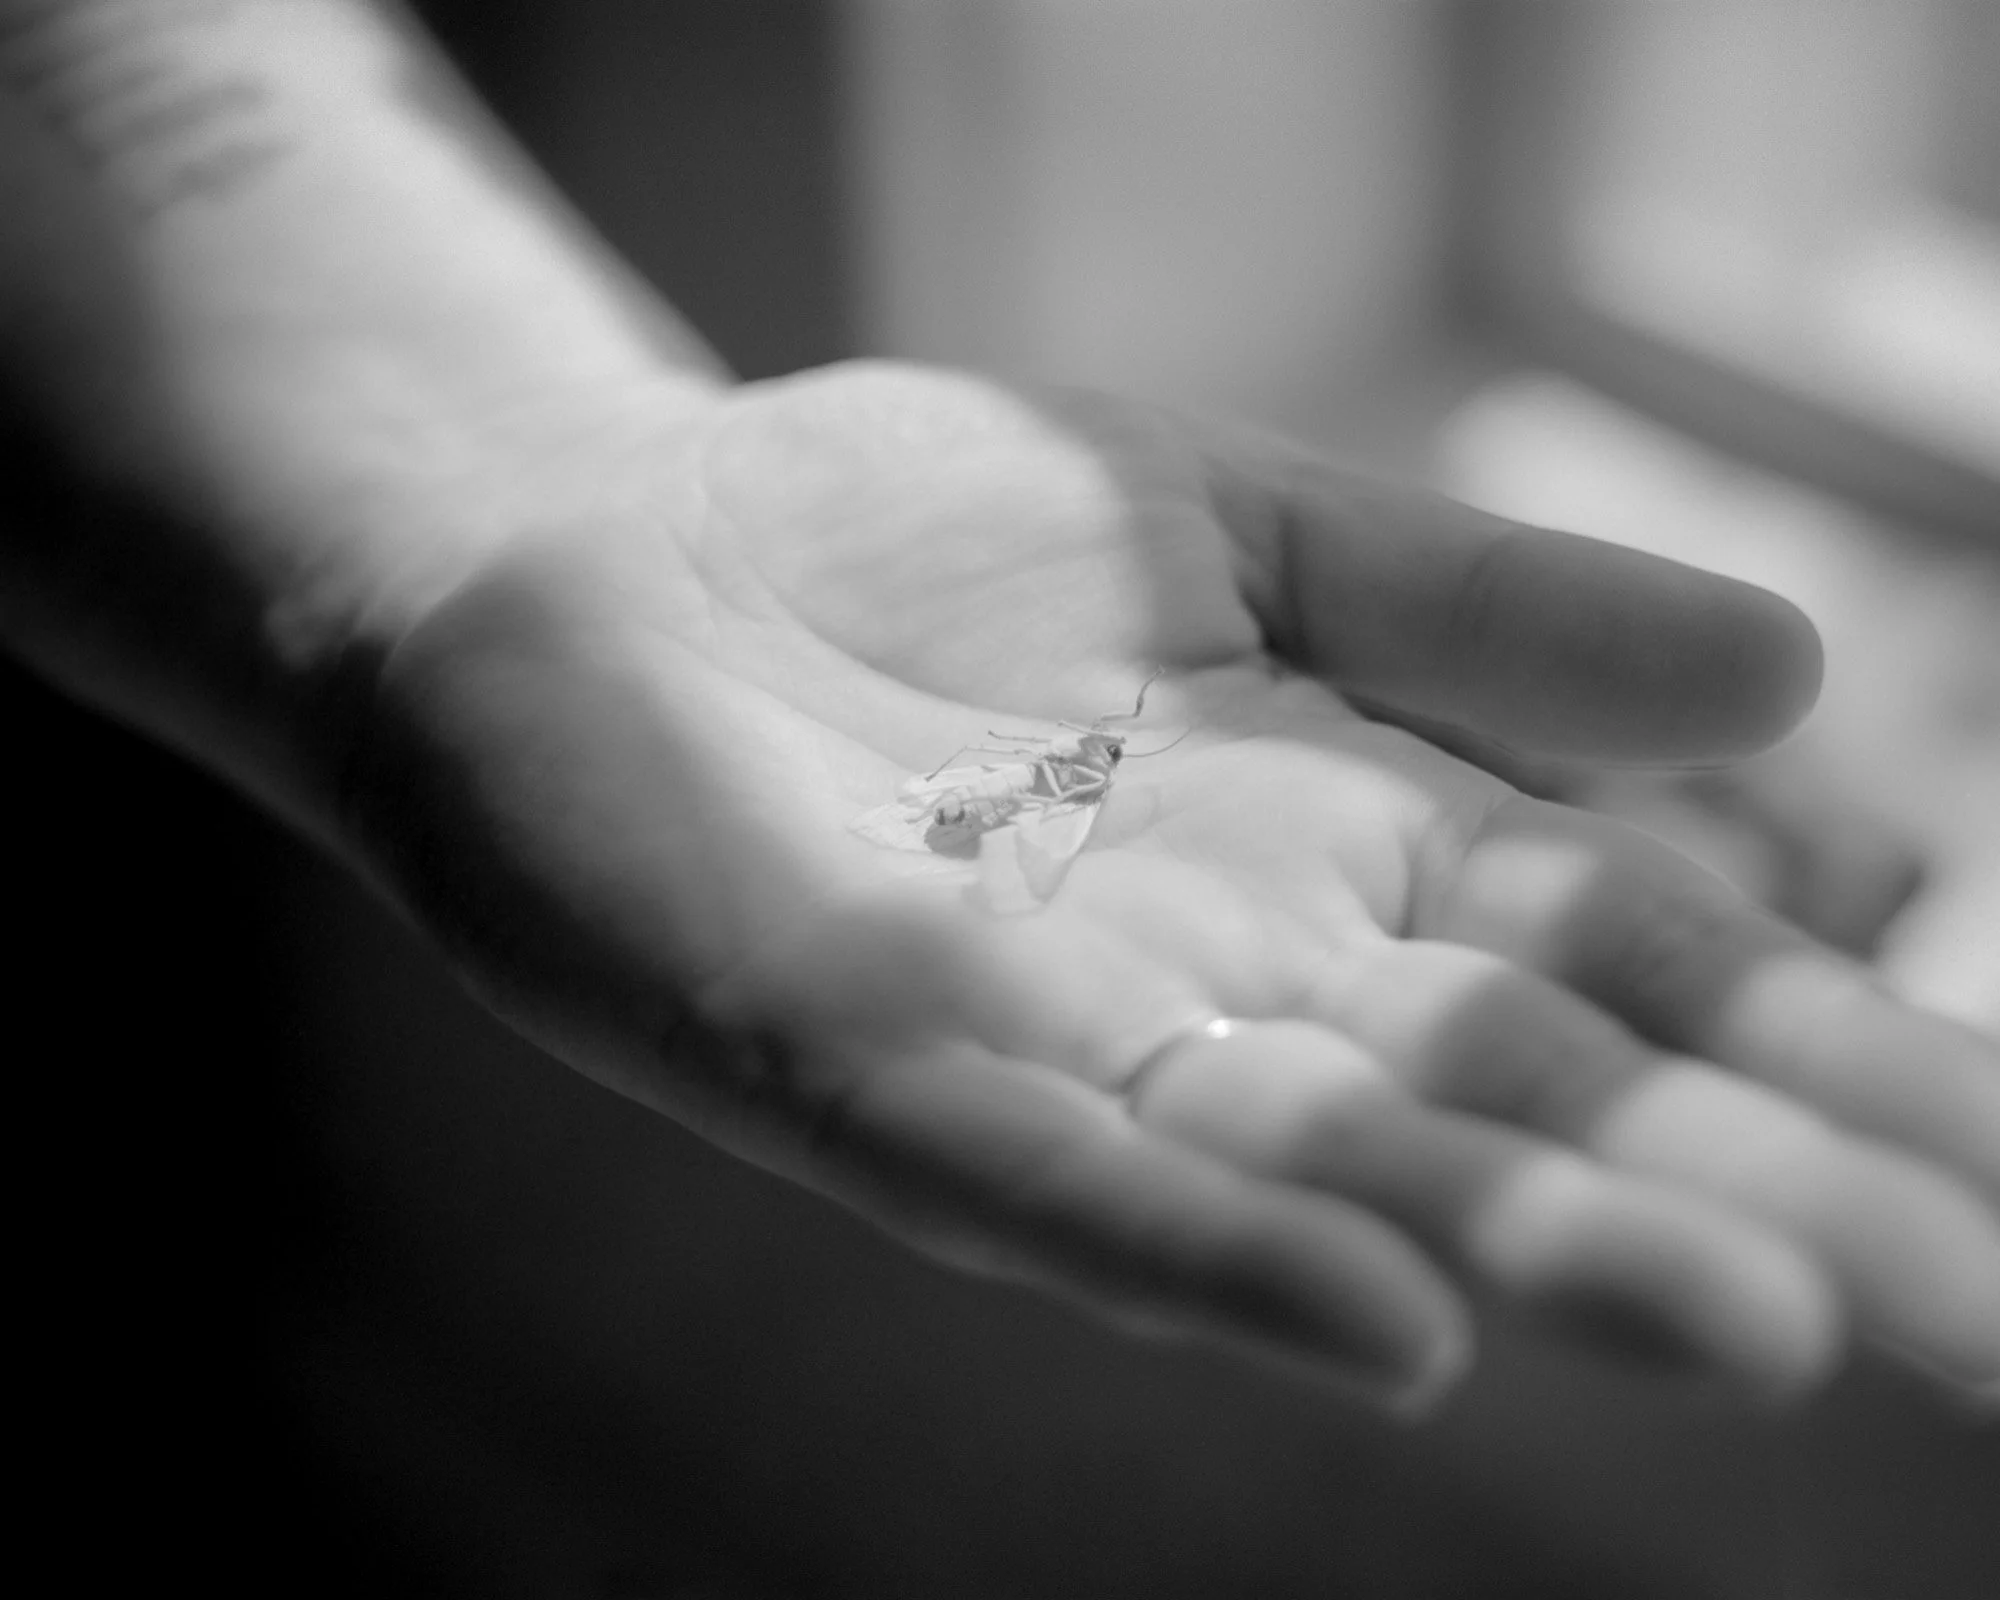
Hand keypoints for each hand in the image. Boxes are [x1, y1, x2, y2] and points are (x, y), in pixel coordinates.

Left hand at [342, 360, 1999, 1409]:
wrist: (619, 552)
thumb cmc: (924, 545)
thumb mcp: (1243, 526)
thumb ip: (1487, 607)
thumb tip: (1807, 684)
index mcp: (1357, 849)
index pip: (1642, 953)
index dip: (1828, 1030)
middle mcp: (1243, 984)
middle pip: (1531, 1095)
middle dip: (1756, 1186)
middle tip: (1994, 1305)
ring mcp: (1059, 1044)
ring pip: (1335, 1162)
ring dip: (1538, 1245)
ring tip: (1768, 1325)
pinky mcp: (858, 1066)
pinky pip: (1054, 1180)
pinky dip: (1216, 1248)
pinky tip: (1387, 1322)